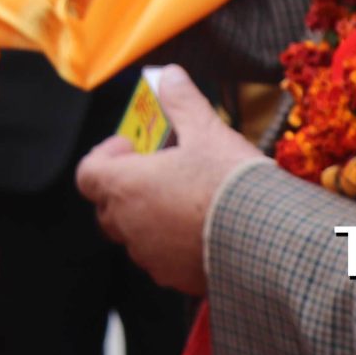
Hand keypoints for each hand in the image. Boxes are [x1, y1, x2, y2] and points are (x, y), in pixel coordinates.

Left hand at [75, 65, 267, 295]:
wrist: (268, 239)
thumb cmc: (230, 181)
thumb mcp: (207, 130)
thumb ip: (181, 101)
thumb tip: (169, 75)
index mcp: (126, 186)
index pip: (87, 174)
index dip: (104, 157)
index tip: (131, 147)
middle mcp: (130, 225)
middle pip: (107, 207)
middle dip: (125, 187)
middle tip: (156, 170)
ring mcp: (151, 256)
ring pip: (134, 236)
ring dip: (148, 217)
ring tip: (183, 198)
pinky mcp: (176, 279)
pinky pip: (161, 260)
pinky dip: (171, 244)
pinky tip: (202, 229)